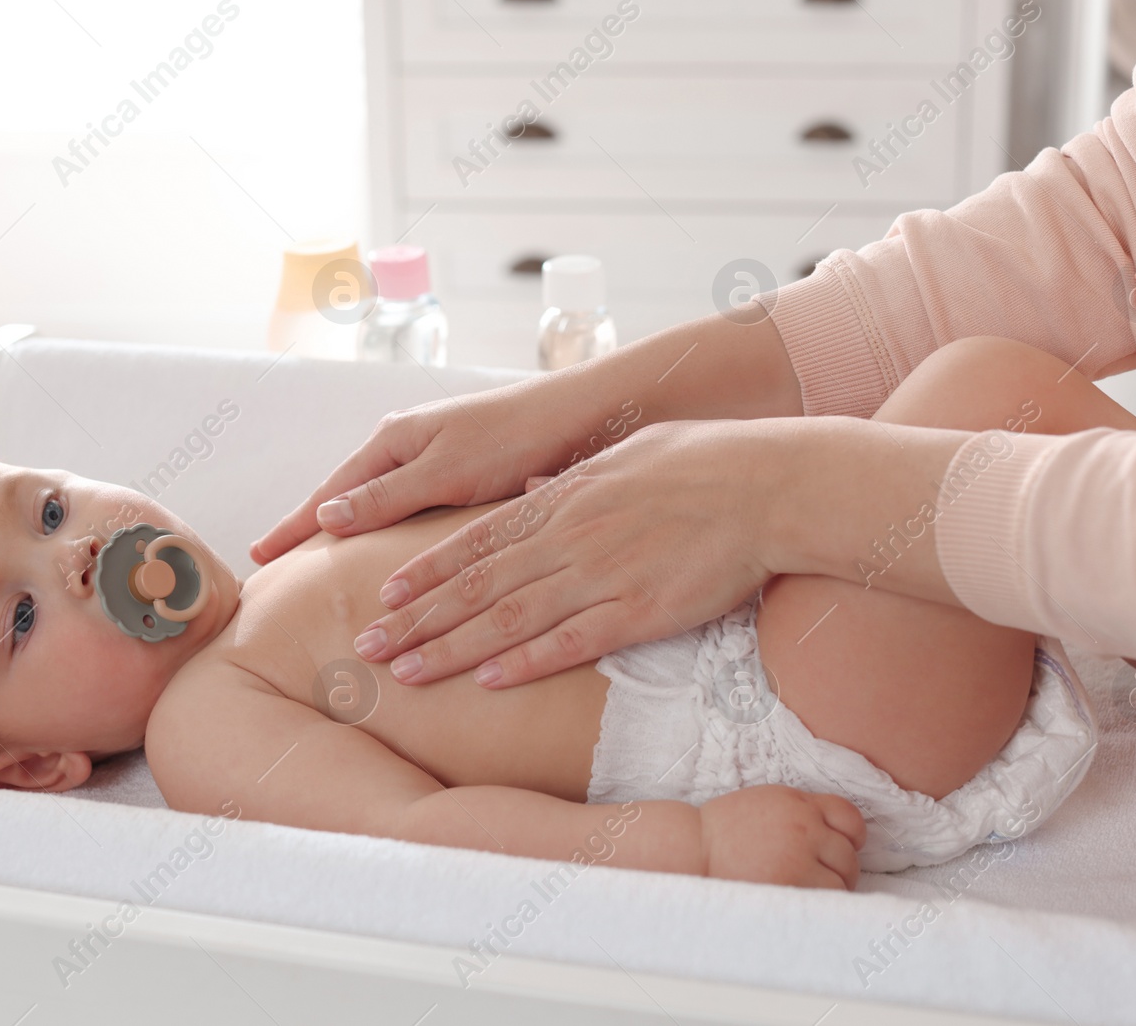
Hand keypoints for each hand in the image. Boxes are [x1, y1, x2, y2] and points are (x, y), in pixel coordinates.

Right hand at [250, 376, 641, 564]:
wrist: (586, 417)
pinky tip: (392, 559)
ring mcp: (438, 463)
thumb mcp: (445, 470)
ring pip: (381, 510)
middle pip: (348, 500)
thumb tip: (325, 517)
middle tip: (277, 571)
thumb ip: (387, 496)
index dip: (294, 527)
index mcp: (395, 441)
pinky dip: (394, 537)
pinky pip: (416, 515)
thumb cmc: (516, 435)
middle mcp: (411, 450)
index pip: (329, 493)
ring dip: (352, 538)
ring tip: (323, 572)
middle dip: (312, 532)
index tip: (258, 559)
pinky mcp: (469, 479)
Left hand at [353, 419, 780, 687]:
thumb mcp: (626, 454)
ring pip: (508, 619)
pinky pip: (571, 643)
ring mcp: (601, 575)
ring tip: (404, 671)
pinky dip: (525, 663)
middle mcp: (569, 537)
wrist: (767, 484)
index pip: (478, 540)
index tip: (386, 592)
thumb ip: (575, 479)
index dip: (428, 571)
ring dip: (450, 647)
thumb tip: (537, 488)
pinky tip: (487, 681)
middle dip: (417, 617)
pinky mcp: (639, 611)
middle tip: (368, 644)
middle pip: (476, 586)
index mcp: (564, 498)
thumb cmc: (705, 461)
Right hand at [699, 786, 865, 889]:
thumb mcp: (767, 803)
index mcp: (798, 802)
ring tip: (813, 890)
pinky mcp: (793, 882)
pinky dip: (822, 900)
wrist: (695, 848)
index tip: (846, 846)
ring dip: (834, 886)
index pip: (849, 816)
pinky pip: (827, 896)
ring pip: (843, 878)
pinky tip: (804, 898)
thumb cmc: (726, 829)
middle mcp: (804, 826)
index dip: (853, 835)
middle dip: (842, 868)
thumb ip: (801, 811)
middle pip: (849, 852)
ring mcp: (800, 855)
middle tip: (825, 876)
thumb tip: (835, 833)